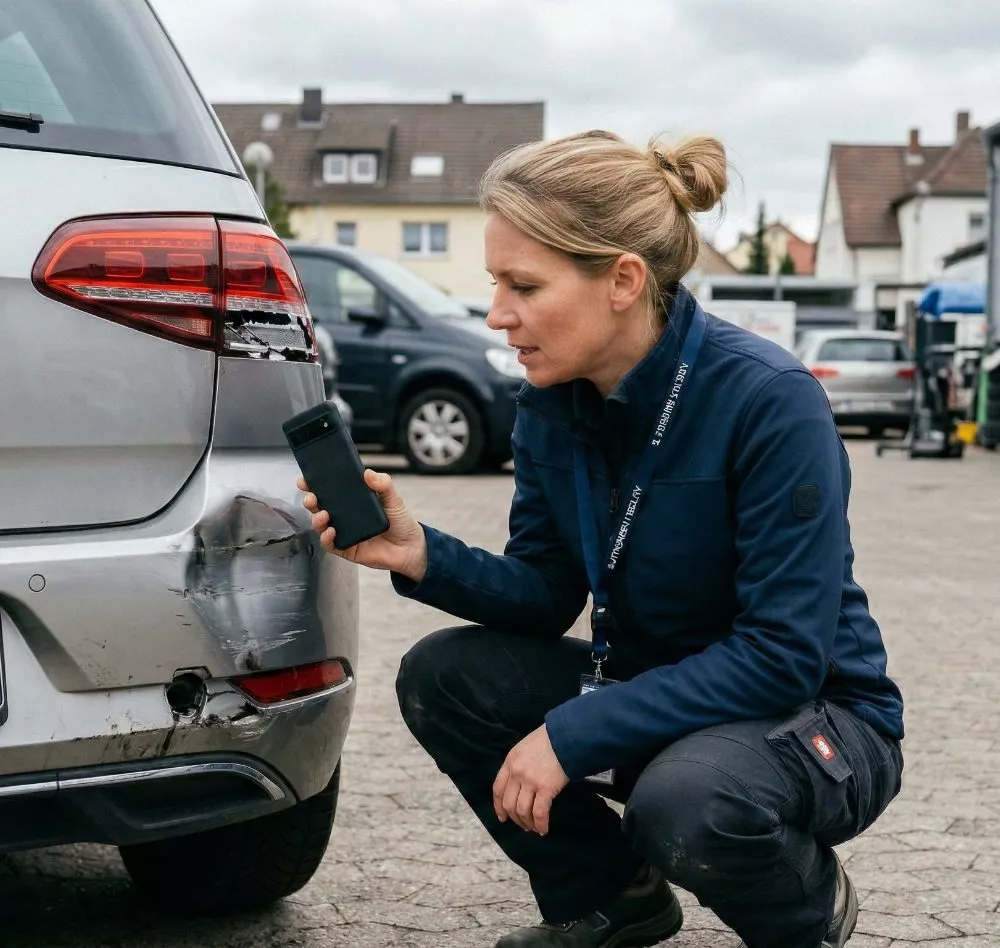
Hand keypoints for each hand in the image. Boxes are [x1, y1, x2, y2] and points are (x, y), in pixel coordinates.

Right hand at [298, 470, 427, 581]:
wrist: (410, 548)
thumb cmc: (400, 522)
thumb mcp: (393, 499)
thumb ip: (383, 484)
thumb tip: (368, 473)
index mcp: (352, 501)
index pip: (329, 491)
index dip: (314, 484)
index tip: (306, 479)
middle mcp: (344, 516)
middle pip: (319, 507)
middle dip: (310, 500)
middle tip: (311, 497)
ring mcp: (344, 533)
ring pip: (321, 525)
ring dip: (316, 519)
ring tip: (323, 514)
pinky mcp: (346, 549)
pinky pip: (330, 545)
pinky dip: (326, 538)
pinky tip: (331, 532)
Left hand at [493, 725, 568, 835]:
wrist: (566, 736)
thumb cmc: (549, 740)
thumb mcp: (525, 748)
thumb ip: (518, 765)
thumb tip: (519, 785)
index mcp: (510, 761)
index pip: (498, 789)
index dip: (499, 806)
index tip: (503, 817)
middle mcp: (516, 772)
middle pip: (509, 803)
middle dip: (515, 818)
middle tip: (523, 825)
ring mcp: (530, 781)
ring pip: (522, 811)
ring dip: (527, 823)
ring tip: (534, 828)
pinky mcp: (545, 788)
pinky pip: (539, 813)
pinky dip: (540, 824)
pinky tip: (544, 829)